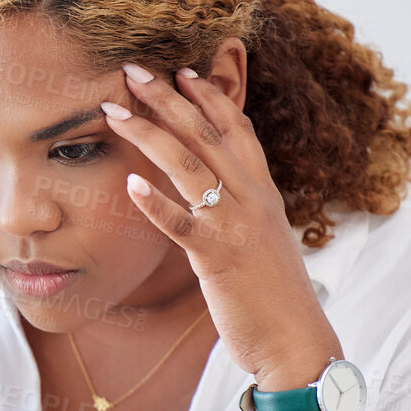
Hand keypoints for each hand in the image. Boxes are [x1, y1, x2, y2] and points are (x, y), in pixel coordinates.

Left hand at [102, 64, 328, 385]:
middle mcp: (252, 199)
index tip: (180, 70)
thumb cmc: (275, 296)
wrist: (296, 340)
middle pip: (206, 134)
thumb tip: (220, 197)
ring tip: (114, 111)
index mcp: (263, 192)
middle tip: (133, 70)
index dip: (209, 96)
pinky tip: (129, 184)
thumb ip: (243, 212)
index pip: (236, 128)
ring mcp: (235, 225)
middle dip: (167, 98)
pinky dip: (154, 203)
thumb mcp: (264, 241)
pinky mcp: (217, 258)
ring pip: (188, 164)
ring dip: (148, 133)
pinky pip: (180, 224)